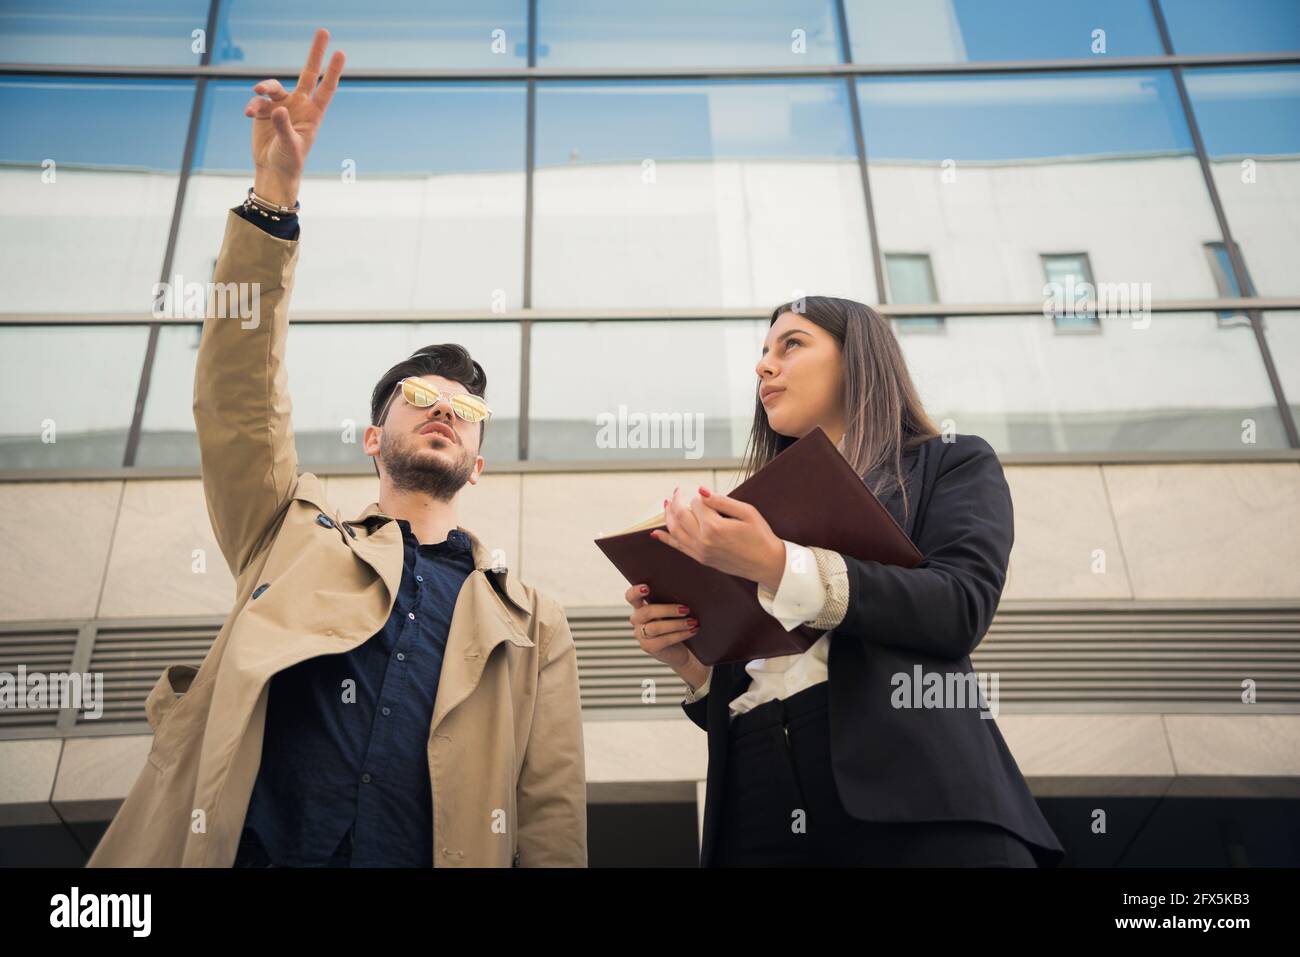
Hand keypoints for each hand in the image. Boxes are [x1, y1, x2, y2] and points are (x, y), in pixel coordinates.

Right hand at [243, 27, 345, 205]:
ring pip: (273, 86)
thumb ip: (283, 127)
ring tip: (257, 93)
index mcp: (313, 114)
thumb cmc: (289, 161)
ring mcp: (281, 106)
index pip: (325, 88)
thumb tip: (276, 108)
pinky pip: (257, 101)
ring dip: (264, 87)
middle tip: (324, 31)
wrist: (272, 170)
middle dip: (315, 53)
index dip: (333, 71)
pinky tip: (249, 114)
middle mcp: (299, 105)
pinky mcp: (264, 111)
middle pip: (307, 73)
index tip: (341, 53)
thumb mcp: (289, 146)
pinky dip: (253, 105)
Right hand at [623, 583, 705, 684]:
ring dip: (677, 624)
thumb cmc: (675, 623)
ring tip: (693, 622)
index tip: (647, 588)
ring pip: (655, 627)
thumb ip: (671, 601)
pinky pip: (664, 640)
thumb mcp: (671, 611)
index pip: (631, 596)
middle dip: (668, 610)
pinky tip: (692, 631)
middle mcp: (637, 620)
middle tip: (686, 609)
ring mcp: (641, 635)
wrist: (678, 649)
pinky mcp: (648, 647)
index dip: (636, 591)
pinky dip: (680, 635)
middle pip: (647, 612)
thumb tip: (686, 592)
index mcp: (640, 606)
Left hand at [650, 486, 786, 589]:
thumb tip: (701, 491)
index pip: (697, 504)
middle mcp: (704, 540)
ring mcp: (700, 552)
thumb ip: (722, 501)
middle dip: (677, 501)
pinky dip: (666, 539)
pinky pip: (678, 547)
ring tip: (666, 504)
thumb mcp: (747, 512)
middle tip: (676, 492)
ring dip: (668, 516)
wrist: (767, 564)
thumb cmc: (761, 536)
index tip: (705, 494)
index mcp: (715, 527)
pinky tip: (656, 533)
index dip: (700, 497)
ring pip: (675, 531)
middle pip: (681, 515)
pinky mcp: (701, 559)